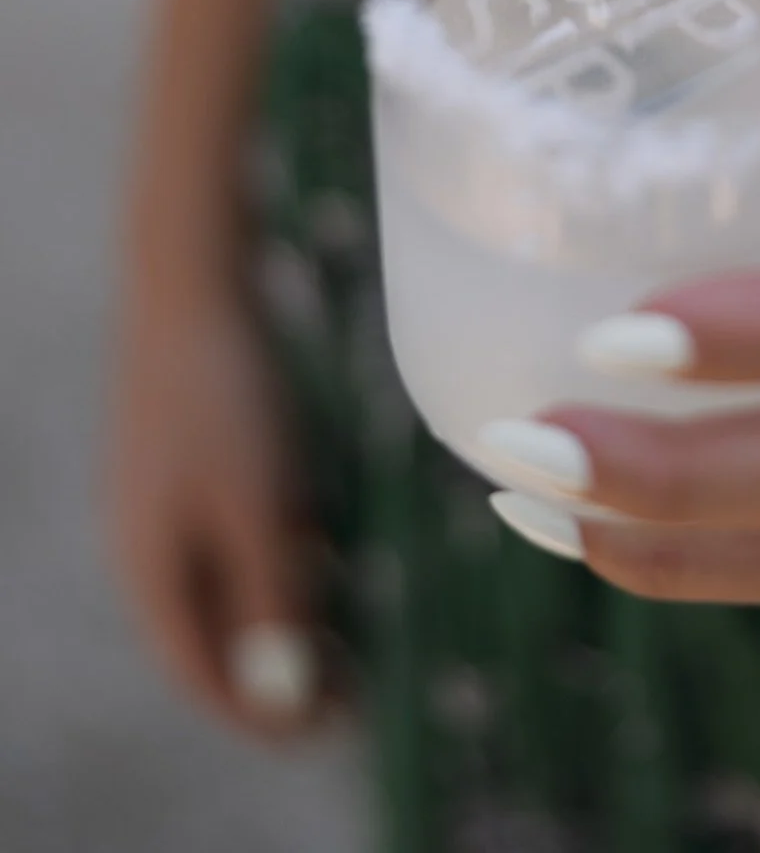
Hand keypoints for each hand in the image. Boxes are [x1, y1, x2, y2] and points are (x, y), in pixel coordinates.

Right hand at [110, 256, 322, 735]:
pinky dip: (281, 554)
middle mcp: (149, 546)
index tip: (339, 727)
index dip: (266, 712)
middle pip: (215, 633)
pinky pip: (235, 532)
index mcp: (151, 572)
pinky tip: (331, 549)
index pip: (202, 674)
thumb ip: (271, 601)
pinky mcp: (193, 460)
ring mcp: (167, 501)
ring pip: (230, 581)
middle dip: (284, 667)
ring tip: (360, 626)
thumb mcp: (259, 507)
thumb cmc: (227, 395)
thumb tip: (284, 697)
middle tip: (361, 684)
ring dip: (289, 609)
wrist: (194, 281)